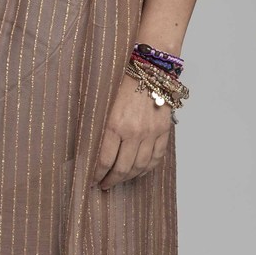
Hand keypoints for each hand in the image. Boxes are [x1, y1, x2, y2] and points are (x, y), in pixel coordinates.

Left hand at [92, 75, 172, 190]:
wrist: (149, 69)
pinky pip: (157, 158)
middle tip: (104, 185)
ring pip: (140, 167)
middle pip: (122, 168)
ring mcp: (151, 134)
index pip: (104, 160)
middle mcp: (134, 133)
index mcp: (115, 125)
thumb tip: (91, 151)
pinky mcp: (164, 131)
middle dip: (111, 180)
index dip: (97, 175)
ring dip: (128, 178)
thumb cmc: (121, 83)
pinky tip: (139, 172)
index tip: (92, 181)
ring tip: (119, 180)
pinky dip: (147, 169)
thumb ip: (100, 128)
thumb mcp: (103, 104)